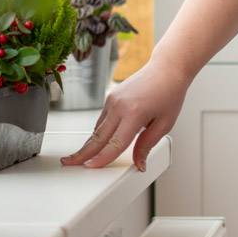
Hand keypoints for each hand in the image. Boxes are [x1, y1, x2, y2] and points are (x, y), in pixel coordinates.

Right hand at [59, 51, 189, 171]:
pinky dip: (98, 133)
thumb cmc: (169, 93)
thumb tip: (139, 164)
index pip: (115, 143)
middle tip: (68, 163)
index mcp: (134, 113)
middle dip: (82, 153)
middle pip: (98, 136)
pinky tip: (95, 143)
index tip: (90, 167)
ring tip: (78, 157)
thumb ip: (147, 145)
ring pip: (97, 129)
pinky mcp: (111, 97)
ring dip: (88, 144)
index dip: (102, 158)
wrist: (166, 69)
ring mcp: (113, 100)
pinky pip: (102, 120)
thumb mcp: (164, 124)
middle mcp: (119, 106)